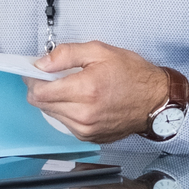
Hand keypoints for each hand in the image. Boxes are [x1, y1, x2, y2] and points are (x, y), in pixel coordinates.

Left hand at [27, 42, 176, 142]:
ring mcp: (86, 129)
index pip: (40, 92)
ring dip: (54, 100)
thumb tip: (41, 63)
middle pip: (42, 104)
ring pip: (51, 115)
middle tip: (53, 75)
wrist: (156, 100)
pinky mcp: (89, 137)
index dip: (31, 79)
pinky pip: (65, 123)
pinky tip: (80, 100)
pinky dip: (66, 111)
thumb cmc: (133, 75)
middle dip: (41, 88)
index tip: (34, 71)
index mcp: (86, 90)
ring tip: (71, 87)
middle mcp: (84, 114)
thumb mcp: (99, 52)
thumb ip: (65, 55)